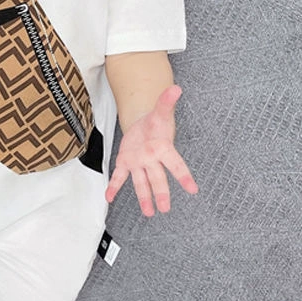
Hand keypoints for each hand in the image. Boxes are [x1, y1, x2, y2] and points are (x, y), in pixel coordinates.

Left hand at [105, 85, 197, 215]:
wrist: (143, 124)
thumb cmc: (156, 122)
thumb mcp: (160, 111)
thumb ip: (167, 101)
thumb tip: (175, 87)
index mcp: (163, 149)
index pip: (175, 164)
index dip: (184, 176)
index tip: (193, 189)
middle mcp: (152, 160)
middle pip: (157, 178)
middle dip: (161, 193)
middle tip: (165, 209)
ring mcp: (138, 164)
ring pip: (141, 182)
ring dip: (144, 197)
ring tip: (148, 213)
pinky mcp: (126, 164)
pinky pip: (120, 177)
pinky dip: (114, 187)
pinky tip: (108, 197)